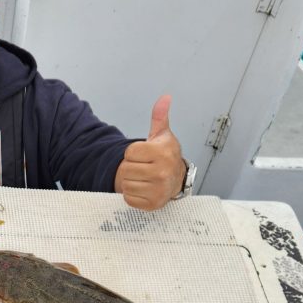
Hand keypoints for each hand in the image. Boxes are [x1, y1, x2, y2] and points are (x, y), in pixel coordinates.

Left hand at [115, 94, 185, 210]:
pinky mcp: (153, 203)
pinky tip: (144, 188)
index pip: (129, 152)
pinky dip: (133, 195)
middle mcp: (162, 172)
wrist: (176, 180)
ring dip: (131, 181)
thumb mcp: (162, 135)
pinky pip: (129, 198)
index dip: (134, 153)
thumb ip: (159, 117)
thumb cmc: (166, 156)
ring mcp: (158, 189)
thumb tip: (165, 98)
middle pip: (126, 169)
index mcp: (162, 152)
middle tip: (144, 167)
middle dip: (131, 167)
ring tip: (144, 178)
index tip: (145, 155)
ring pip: (126, 184)